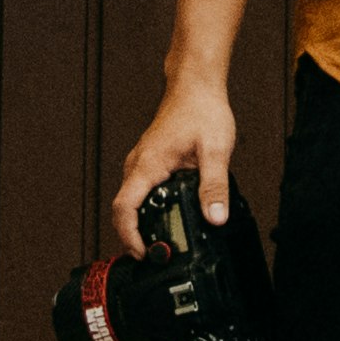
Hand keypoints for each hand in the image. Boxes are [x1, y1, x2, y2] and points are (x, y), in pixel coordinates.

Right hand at [111, 71, 237, 253]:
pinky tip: (169, 216)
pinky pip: (141, 191)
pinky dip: (148, 209)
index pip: (124, 208)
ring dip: (141, 223)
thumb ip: (215, 186)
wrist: (196, 85)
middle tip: (157, 255)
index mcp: (148, 164)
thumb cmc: (202, 109)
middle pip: (123, 209)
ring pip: (131, 200)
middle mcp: (138, 164)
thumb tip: (215, 217)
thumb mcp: (215, 150)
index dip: (129, 236)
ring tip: (162, 242)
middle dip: (135, 236)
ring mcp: (142, 162)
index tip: (144, 253)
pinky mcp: (150, 162)